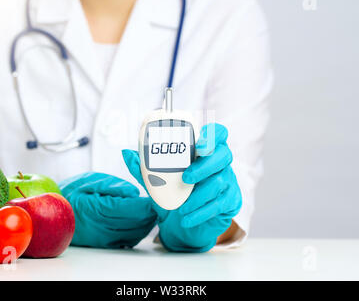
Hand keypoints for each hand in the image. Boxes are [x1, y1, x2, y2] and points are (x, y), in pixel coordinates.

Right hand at [58, 172, 156, 248]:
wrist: (53, 212)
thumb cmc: (73, 192)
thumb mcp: (90, 181)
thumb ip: (113, 185)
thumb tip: (134, 192)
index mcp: (100, 209)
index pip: (134, 208)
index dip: (149, 202)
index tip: (158, 193)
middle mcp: (103, 227)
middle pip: (139, 222)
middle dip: (152, 211)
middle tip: (159, 199)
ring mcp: (105, 238)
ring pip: (137, 233)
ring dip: (148, 222)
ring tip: (151, 208)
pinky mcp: (106, 243)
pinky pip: (130, 240)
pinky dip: (140, 230)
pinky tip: (140, 219)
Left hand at [122, 123, 241, 251]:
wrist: (185, 225)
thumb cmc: (175, 195)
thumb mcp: (158, 182)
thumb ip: (145, 169)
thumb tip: (127, 153)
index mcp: (205, 151)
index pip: (217, 133)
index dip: (212, 135)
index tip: (198, 144)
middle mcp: (220, 163)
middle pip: (223, 155)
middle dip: (204, 166)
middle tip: (186, 178)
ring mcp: (228, 181)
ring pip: (220, 181)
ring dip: (199, 195)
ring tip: (182, 207)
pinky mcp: (231, 201)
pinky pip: (220, 204)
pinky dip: (201, 212)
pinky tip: (187, 219)